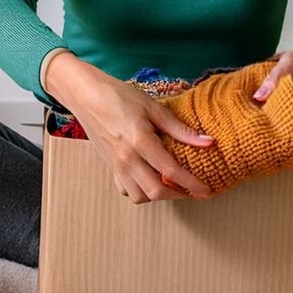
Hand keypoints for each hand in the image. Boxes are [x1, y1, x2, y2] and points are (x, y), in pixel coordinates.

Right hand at [45, 52, 214, 202]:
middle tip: (192, 190)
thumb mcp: (152, 107)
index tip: (207, 191)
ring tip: (172, 186)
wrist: (85, 95)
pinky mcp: (109, 166)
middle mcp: (126, 158)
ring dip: (158, 195)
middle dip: (178, 195)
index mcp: (139, 141)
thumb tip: (207, 141)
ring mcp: (115, 165)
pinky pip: (125, 189)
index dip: (192, 184)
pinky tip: (149, 179)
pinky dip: (139, 191)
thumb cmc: (118, 96)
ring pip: (139, 196)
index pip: (171, 171)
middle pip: (155, 191)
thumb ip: (179, 129)